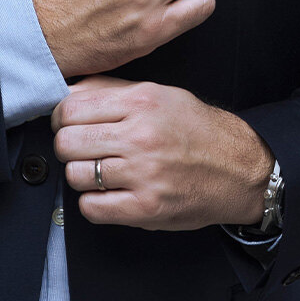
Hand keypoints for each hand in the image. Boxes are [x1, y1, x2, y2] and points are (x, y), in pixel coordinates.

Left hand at [51, 75, 273, 229]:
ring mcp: (143, 174)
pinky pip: (93, 208)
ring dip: (80, 175)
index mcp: (140, 103)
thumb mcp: (158, 94)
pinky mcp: (147, 209)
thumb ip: (112, 91)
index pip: (71, 108)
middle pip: (67, 142)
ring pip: (76, 175)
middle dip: (67, 146)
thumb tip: (69, 92)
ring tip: (97, 170)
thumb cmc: (197, 129)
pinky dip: (92, 202)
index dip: (60, 117)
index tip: (65, 123)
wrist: (239, 167)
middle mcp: (140, 137)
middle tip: (79, 148)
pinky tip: (106, 192)